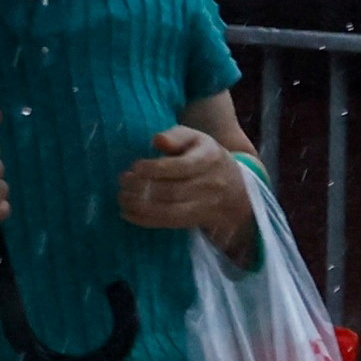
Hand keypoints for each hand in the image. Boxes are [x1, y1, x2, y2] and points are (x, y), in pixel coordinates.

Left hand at [116, 123, 253, 240]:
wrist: (237, 189)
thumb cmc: (207, 157)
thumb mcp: (196, 138)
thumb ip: (176, 136)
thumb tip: (157, 141)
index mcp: (209, 159)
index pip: (180, 167)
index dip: (154, 168)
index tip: (135, 166)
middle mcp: (210, 185)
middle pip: (173, 191)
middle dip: (143, 187)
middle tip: (123, 180)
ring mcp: (205, 207)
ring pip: (170, 211)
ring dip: (141, 206)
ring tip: (122, 198)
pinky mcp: (196, 221)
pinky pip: (170, 223)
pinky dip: (146, 220)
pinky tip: (128, 214)